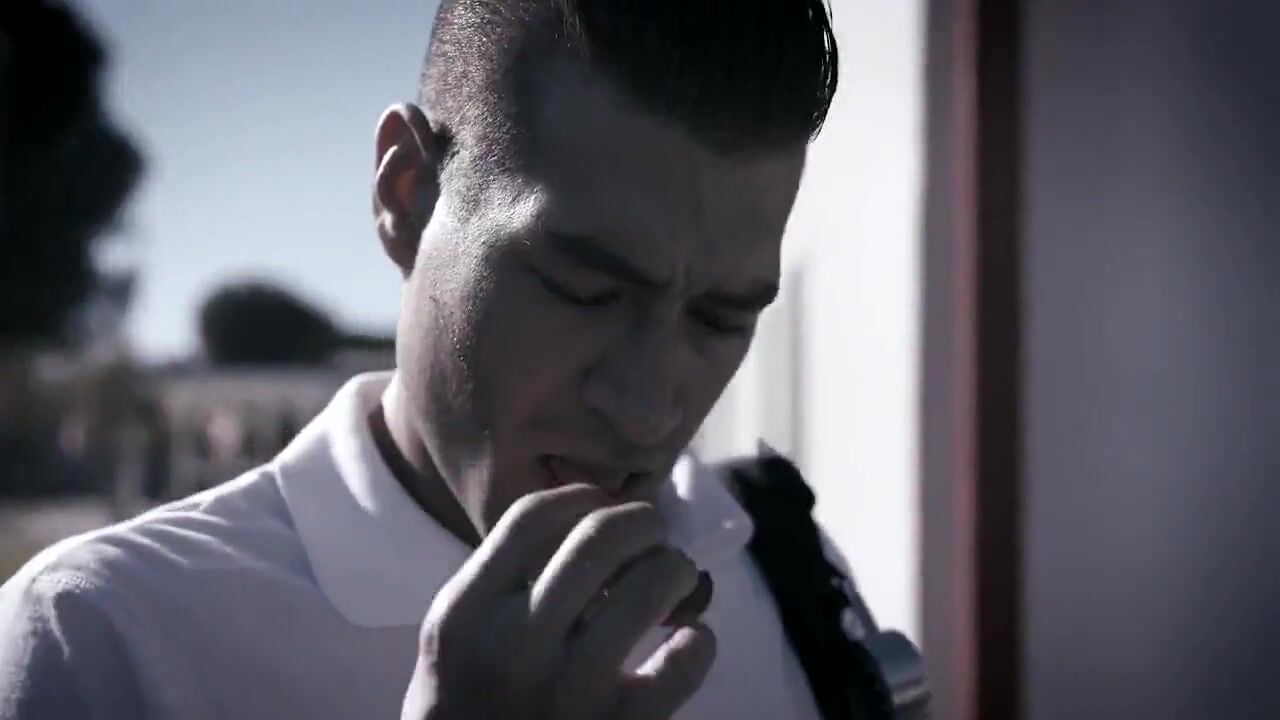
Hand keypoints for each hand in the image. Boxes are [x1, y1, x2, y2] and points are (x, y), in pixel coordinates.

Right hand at [401, 484, 716, 719]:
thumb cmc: (470, 704)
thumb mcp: (458, 640)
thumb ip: (501, 583)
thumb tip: (591, 519)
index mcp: (465, 615)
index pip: (531, 518)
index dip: (580, 496)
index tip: (602, 503)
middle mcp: (513, 648)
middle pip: (598, 538)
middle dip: (642, 522)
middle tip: (654, 533)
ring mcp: (569, 693)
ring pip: (649, 589)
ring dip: (676, 571)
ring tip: (677, 579)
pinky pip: (683, 664)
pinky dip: (699, 643)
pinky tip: (689, 642)